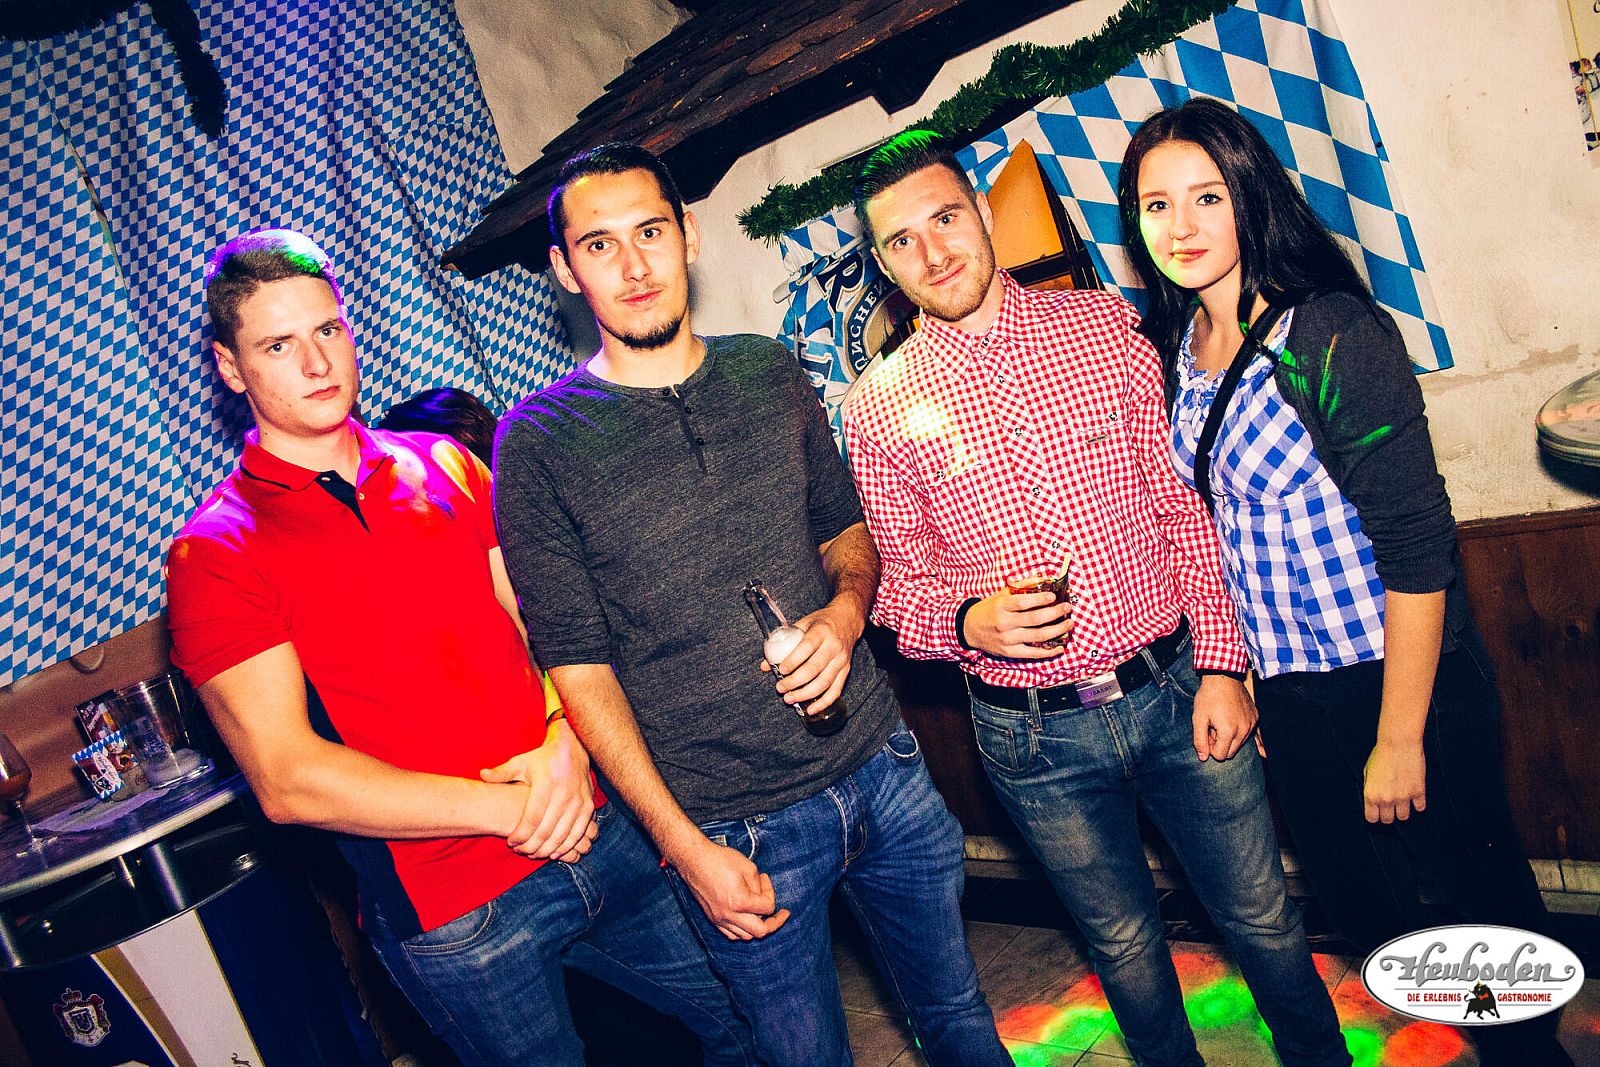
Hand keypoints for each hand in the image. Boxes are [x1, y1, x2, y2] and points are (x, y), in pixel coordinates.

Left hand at [481, 719, 597, 858]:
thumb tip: (482, 775)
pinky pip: (578, 833)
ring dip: (547, 849)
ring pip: (562, 835)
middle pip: (546, 830)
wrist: (573, 748)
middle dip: (531, 846)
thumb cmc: (542, 758)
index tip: (510, 843)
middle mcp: (564, 794)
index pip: (532, 818)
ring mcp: (579, 801)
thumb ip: (502, 772)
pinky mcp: (588, 806)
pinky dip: (566, 846)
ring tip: (534, 854)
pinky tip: (554, 852)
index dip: (520, 834)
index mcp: (546, 784)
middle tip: (520, 851)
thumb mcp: (521, 762)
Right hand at [671, 837, 789, 940]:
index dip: (771, 893)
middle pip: (760, 932)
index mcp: (740, 902)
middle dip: (774, 923)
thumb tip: (763, 898)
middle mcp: (729, 915)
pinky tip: (746, 919)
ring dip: (757, 927)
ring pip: (745, 936)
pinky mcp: (712, 919)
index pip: (767, 908)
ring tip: (761, 913)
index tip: (765, 879)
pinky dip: (742, 930)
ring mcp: (719, 919)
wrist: (694, 860)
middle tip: (780, 915)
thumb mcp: (748, 867)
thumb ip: (760, 887)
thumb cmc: (720, 860)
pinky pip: (731, 934)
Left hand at [762, 603, 859, 712]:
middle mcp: (833, 647)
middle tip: (780, 688)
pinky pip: (836, 690)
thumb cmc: (822, 622)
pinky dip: (824, 702)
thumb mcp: (803, 624)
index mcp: (821, 632)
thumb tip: (766, 665)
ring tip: (790, 698)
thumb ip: (785, 643)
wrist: (847, 620)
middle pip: (814, 668)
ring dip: (805, 694)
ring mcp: (841, 660)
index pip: (806, 648)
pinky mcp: (846, 670)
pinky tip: (811, 709)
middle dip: (794, 682)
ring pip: (824, 682)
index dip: (793, 661)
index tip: (781, 670)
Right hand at [960, 589, 1072, 658]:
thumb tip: (1045, 579)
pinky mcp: (1011, 652)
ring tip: (1069, 623)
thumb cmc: (990, 609)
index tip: (1053, 595)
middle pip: (1035, 619)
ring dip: (1057, 630)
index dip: (1039, 599)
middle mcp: (1005, 624)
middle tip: (1067, 607)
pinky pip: (1034, 653)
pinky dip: (1049, 651)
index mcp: (1001, 607)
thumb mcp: (1001, 594)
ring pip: (1038, 636)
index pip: (1022, 602)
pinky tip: (1060, 646)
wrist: (970, 628)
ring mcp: (1008, 640)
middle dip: (1055, 613)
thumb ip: (1022, 586)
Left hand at [1190, 675, 1256, 760]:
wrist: (1223, 677)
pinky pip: (1249, 734)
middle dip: (1221, 744)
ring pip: (1240, 744)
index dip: (1211, 747)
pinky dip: (1240, 731)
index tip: (1207, 734)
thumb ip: (1200, 740)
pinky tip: (1237, 723)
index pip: (1221, 756)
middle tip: (1213, 728)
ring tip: (1221, 721)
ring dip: (1230, 738)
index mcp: (1229, 731)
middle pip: (1231, 752)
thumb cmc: (1209, 697)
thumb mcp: (1198, 718)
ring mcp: (1252, 724)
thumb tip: (1203, 758)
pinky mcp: (1256, 718)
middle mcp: (1244, 730)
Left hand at [1363, 739, 1425, 822]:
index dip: (1375, 816)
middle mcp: (1386, 799)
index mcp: (1371, 794)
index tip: (1378, 812)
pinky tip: (1415, 796)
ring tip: (1403, 801)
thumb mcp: (1368, 770)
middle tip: (1391, 806)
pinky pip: (1420, 807)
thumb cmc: (1382, 753)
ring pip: (1404, 817)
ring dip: (1403, 810)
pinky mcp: (1418, 792)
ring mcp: (1403, 797)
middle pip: (1388, 820)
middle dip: (1389, 814)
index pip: (1372, 818)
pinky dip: (1418, 803)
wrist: (1399, 742)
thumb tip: (1373, 798)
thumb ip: (1370, 787)